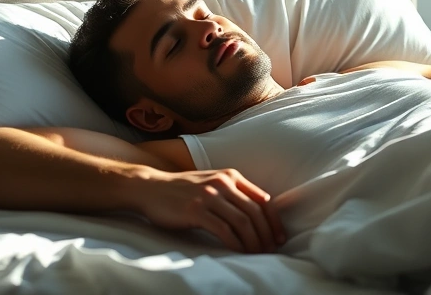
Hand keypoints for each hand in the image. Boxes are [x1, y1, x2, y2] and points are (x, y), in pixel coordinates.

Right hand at [127, 168, 285, 252]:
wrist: (151, 187)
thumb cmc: (182, 189)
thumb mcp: (212, 183)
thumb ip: (232, 193)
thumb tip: (257, 214)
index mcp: (231, 176)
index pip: (263, 199)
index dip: (274, 220)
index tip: (279, 236)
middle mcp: (223, 183)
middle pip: (256, 212)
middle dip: (267, 234)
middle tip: (271, 250)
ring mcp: (209, 196)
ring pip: (243, 221)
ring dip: (254, 241)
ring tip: (257, 254)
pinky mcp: (196, 211)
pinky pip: (223, 230)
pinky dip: (235, 243)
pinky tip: (239, 252)